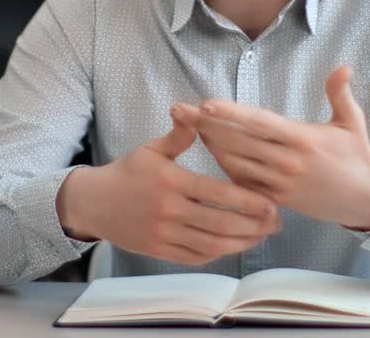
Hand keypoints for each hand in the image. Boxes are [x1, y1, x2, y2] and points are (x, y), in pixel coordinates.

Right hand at [56, 111, 282, 265]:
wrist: (94, 203)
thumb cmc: (127, 173)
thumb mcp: (151, 149)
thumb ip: (178, 136)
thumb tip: (197, 114)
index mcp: (171, 182)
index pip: (217, 194)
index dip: (248, 201)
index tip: (270, 203)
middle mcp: (169, 210)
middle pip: (220, 223)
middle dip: (253, 225)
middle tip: (275, 222)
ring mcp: (163, 234)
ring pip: (211, 245)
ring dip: (241, 243)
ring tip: (262, 236)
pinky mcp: (159, 251)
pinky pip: (195, 256)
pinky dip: (218, 254)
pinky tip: (234, 246)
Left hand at [175, 66, 369, 231]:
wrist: (365, 201)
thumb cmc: (357, 157)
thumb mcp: (352, 122)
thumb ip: (340, 94)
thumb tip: (344, 66)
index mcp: (302, 138)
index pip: (260, 122)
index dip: (231, 113)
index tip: (205, 104)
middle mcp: (288, 161)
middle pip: (239, 141)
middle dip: (207, 125)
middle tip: (180, 111)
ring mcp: (280, 183)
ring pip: (235, 164)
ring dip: (211, 145)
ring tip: (189, 127)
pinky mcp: (277, 200)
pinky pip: (244, 185)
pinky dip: (225, 169)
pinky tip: (210, 154)